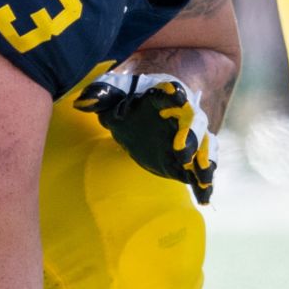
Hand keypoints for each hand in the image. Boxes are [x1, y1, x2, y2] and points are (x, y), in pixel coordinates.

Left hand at [73, 72, 217, 203]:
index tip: (177, 97)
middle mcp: (183, 114)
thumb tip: (82, 102)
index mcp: (164, 94)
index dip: (174, 93)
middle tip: (182, 152)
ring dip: (206, 159)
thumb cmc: (124, 101)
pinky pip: (201, 169)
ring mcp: (188, 137)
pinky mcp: (186, 159)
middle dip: (192, 135)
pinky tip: (204, 198)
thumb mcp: (110, 95)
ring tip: (202, 177)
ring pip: (205, 145)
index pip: (172, 90)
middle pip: (195, 121)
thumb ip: (98, 95)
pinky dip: (204, 182)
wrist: (137, 118)